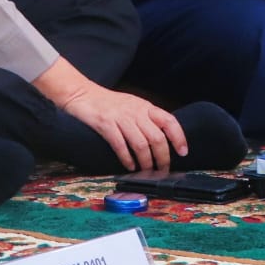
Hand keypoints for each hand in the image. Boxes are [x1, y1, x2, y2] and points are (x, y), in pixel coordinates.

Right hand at [59, 85, 188, 171]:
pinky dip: (127, 159)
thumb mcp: (132, 105)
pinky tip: (129, 166)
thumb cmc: (108, 102)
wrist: (81, 94)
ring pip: (141, 144)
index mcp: (145, 107)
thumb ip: (146, 118)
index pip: (169, 121)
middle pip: (157, 137)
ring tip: (146, 171)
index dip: (179, 137)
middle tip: (163, 169)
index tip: (183, 152)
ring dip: (146, 162)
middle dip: (162, 157)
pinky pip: (120, 145)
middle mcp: (135, 112)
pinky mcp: (105, 124)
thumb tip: (163, 138)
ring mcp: (120, 118)